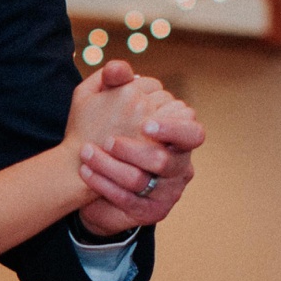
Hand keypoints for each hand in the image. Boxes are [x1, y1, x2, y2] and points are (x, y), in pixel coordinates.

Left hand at [69, 66, 203, 230]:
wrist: (94, 180)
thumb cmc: (109, 135)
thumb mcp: (109, 105)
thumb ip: (115, 84)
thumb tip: (117, 67)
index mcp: (179, 139)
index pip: (193, 132)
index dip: (173, 129)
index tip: (146, 125)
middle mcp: (179, 166)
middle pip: (166, 161)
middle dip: (135, 151)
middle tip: (109, 142)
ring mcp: (168, 192)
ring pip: (142, 181)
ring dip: (110, 167)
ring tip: (87, 154)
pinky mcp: (152, 212)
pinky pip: (128, 201)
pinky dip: (104, 185)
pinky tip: (87, 173)